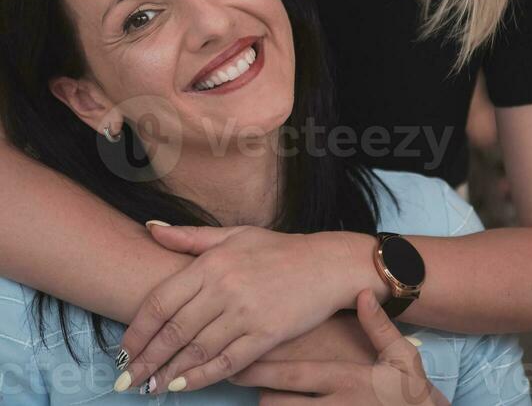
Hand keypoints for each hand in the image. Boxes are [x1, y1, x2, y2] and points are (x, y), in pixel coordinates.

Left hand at [114, 222, 362, 392]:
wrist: (325, 264)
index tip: (123, 349)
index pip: (162, 301)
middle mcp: (225, 287)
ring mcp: (246, 313)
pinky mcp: (266, 335)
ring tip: (149, 387)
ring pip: (196, 351)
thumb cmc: (277, 249)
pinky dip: (201, 377)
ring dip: (168, 373)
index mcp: (213, 262)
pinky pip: (227, 362)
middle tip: (125, 380)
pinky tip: (183, 385)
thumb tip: (149, 228)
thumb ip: (188, 237)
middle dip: (145, 359)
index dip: (138, 330)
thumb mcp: (233, 234)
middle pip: (174, 331)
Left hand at [229, 289, 448, 404]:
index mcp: (343, 379)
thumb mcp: (401, 355)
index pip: (292, 375)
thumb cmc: (407, 391)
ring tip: (254, 387)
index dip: (260, 369)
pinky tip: (275, 403)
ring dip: (268, 403)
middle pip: (276, 402)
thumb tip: (364, 294)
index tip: (236, 359)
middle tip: (230, 373)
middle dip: (253, 388)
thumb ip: (378, 326)